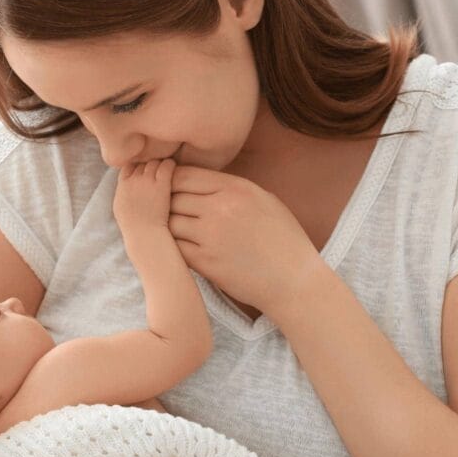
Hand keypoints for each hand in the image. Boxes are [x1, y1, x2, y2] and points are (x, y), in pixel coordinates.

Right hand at [113, 158, 175, 237]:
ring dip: (161, 164)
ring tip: (167, 172)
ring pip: (155, 161)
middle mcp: (133, 180)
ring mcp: (147, 181)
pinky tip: (175, 171)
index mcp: (123, 186)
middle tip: (159, 173)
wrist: (146, 235)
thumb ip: (123, 193)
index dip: (137, 167)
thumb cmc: (135, 228)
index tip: (144, 174)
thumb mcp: (121, 209)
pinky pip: (167, 165)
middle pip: (143, 162)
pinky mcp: (161, 184)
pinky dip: (171, 165)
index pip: (129, 165)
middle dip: (150, 165)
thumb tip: (126, 186)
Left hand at [168, 164, 325, 316]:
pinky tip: (177, 248)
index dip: (171, 180)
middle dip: (165, 202)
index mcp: (235, 188)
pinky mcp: (204, 262)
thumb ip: (231, 188)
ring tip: (170, 229)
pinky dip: (172, 246)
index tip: (169, 188)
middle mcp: (219, 208)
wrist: (294, 281)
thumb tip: (201, 182)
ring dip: (167, 225)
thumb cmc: (283, 239)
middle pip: (171, 197)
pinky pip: (174, 247)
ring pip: (168, 222)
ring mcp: (210, 236)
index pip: (184, 175)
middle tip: (163, 210)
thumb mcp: (264, 199)